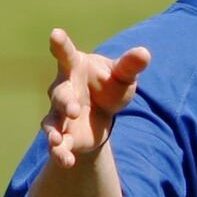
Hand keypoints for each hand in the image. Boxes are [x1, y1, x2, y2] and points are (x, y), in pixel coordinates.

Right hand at [44, 28, 149, 168]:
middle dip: (64, 101)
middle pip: (59, 93)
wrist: (104, 110)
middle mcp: (63, 89)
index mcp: (74, 67)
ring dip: (53, 132)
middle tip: (72, 108)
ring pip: (51, 121)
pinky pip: (57, 144)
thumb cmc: (110, 85)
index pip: (65, 54)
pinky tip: (65, 162)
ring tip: (56, 142)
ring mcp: (59, 113)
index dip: (60, 44)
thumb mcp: (122, 76)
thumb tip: (144, 53)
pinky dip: (59, 153)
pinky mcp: (64, 134)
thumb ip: (129, 66)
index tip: (55, 33)